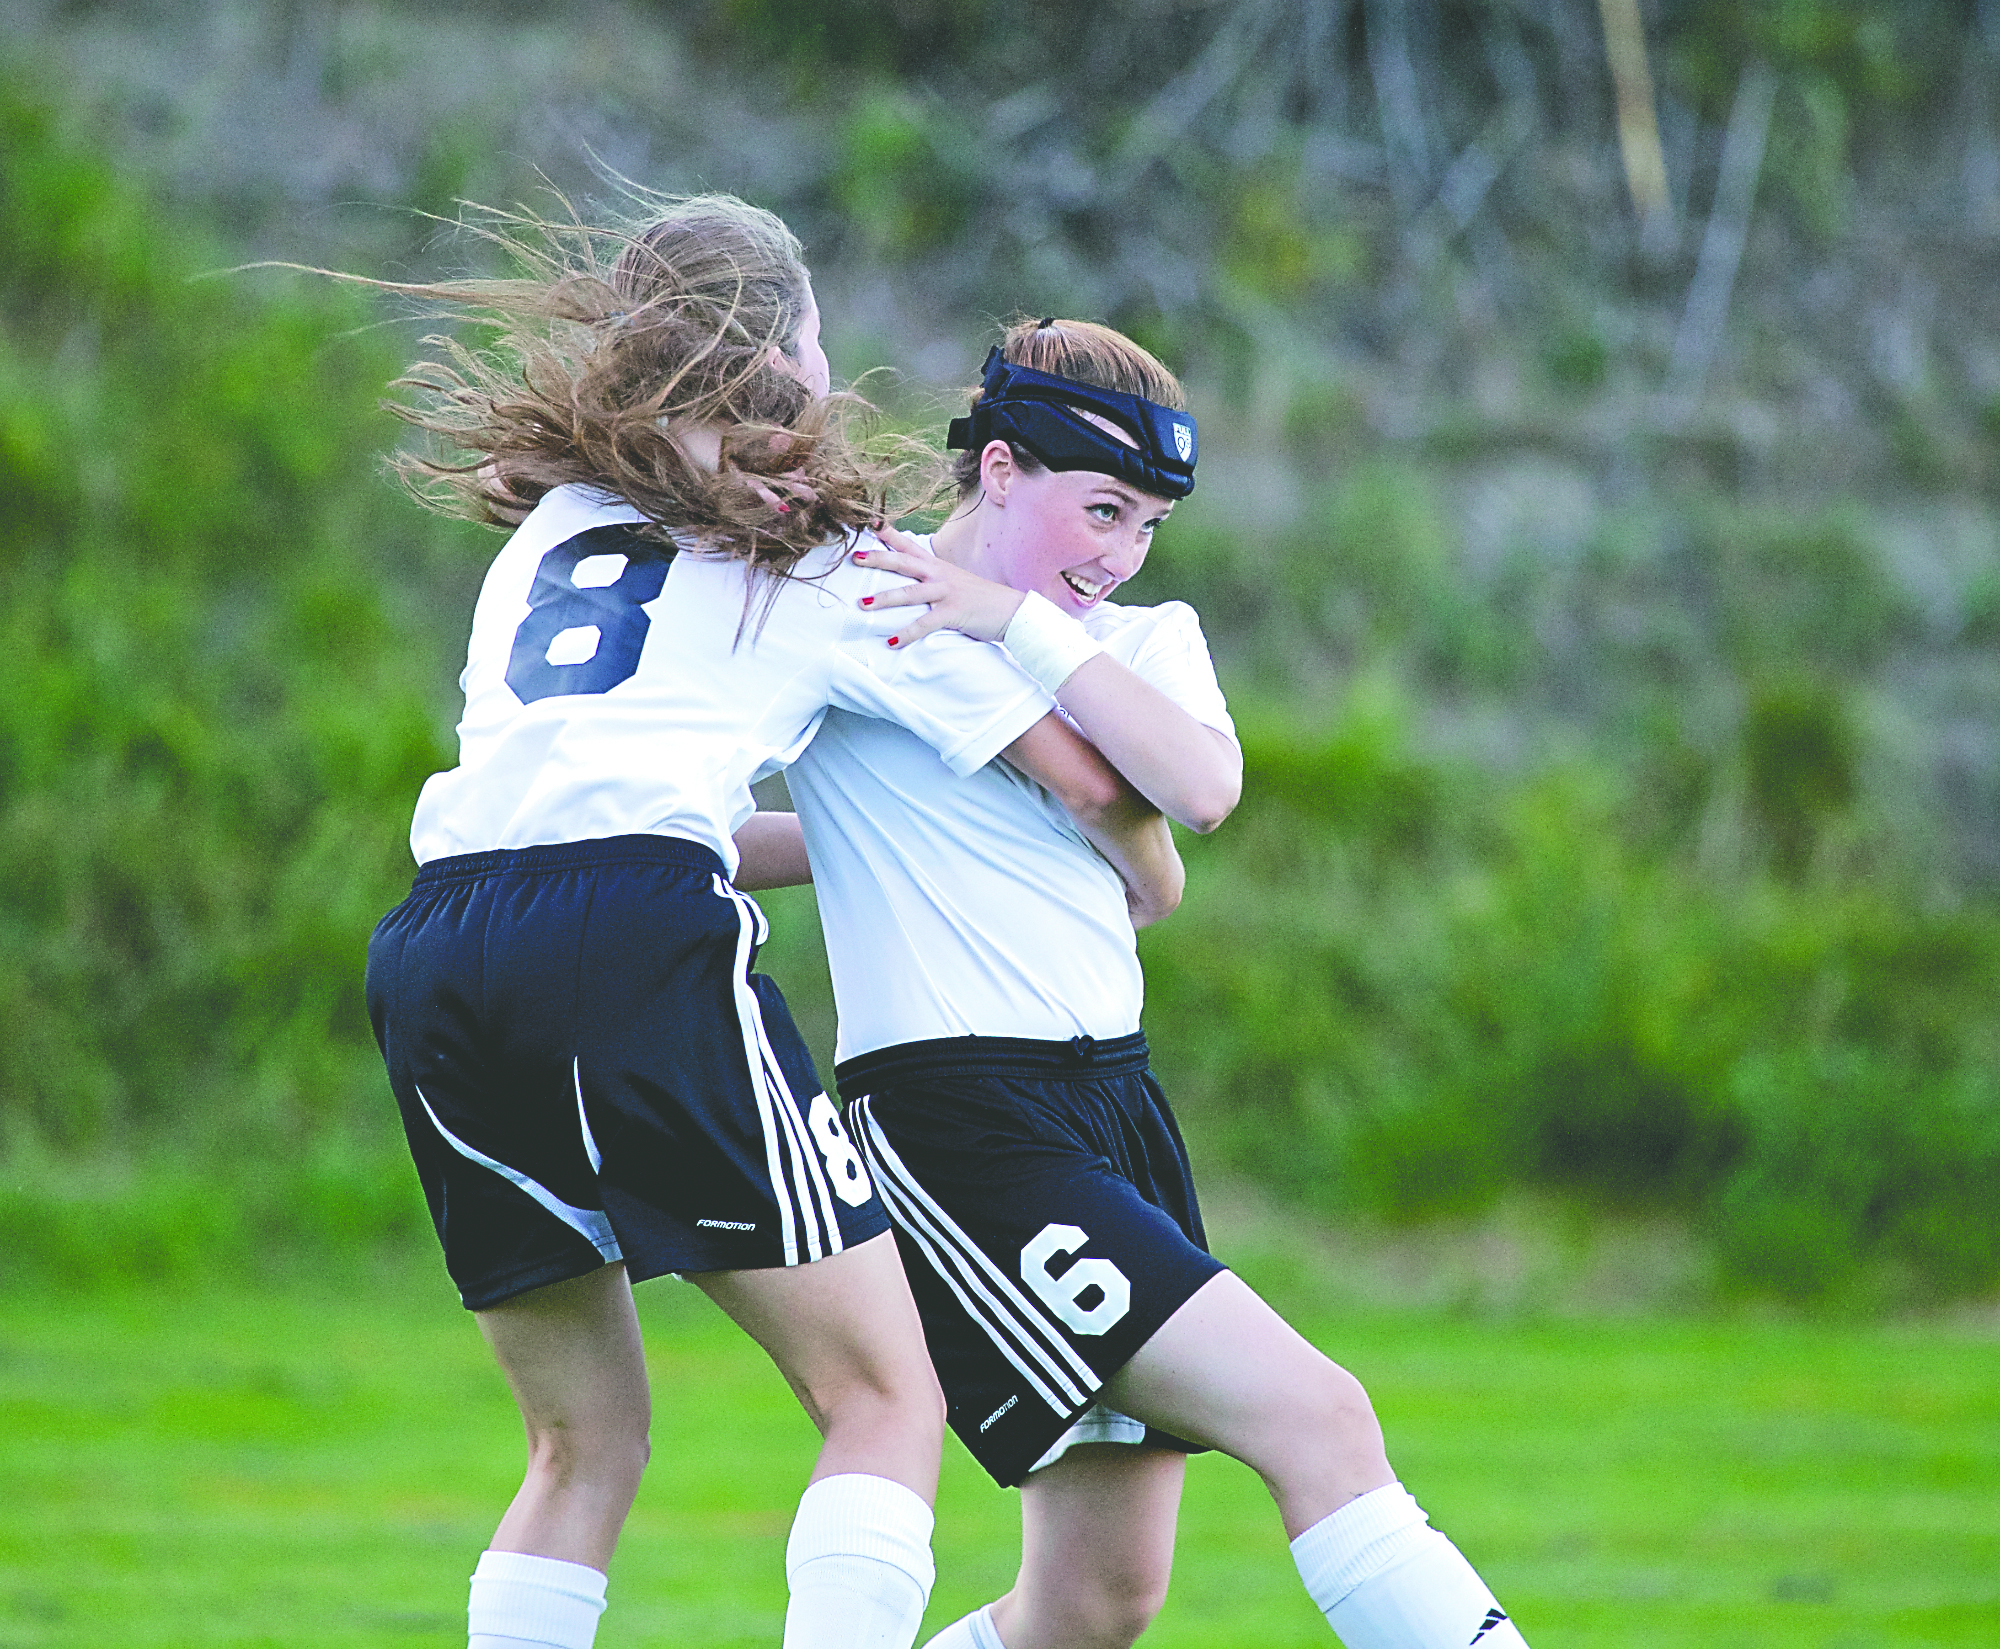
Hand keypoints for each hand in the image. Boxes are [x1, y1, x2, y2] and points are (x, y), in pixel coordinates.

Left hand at [853, 525, 1025, 647]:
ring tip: (862, 604)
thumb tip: (913, 580)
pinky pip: (925, 624)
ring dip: (884, 599)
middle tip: (854, 557)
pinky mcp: (953, 612)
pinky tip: (892, 642)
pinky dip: (907, 634)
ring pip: (909, 593)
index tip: (869, 522)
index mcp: (937, 565)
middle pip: (904, 563)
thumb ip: (933, 579)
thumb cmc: (981, 599)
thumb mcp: (955, 582)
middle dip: (878, 559)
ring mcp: (946, 592)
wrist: (1012, 610)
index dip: (889, 534)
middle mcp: (939, 574)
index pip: (909, 545)